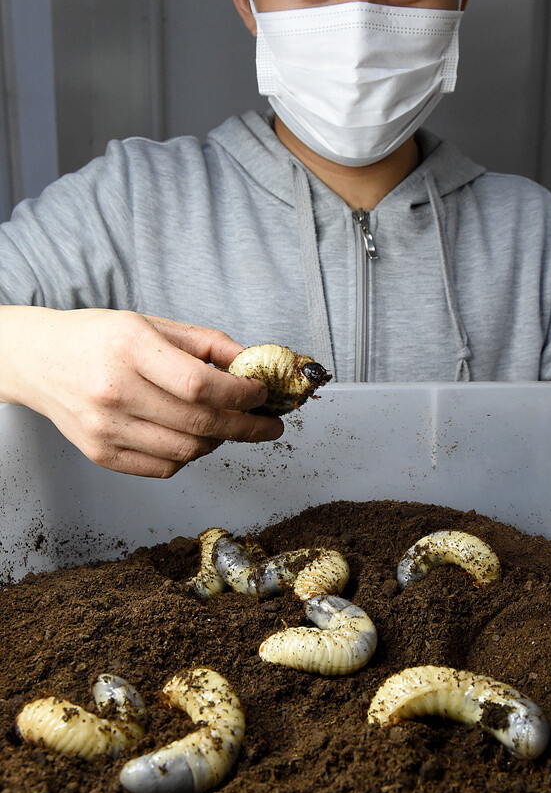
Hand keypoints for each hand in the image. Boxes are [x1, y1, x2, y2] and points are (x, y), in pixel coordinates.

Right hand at [1, 307, 282, 476]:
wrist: (39, 359)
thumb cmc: (98, 338)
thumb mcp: (152, 324)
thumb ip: (207, 344)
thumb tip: (255, 366)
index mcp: (129, 348)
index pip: (200, 385)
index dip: (242, 395)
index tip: (262, 394)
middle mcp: (114, 391)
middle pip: (200, 423)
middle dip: (247, 427)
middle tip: (270, 425)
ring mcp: (105, 428)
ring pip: (187, 452)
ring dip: (219, 442)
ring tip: (228, 426)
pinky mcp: (101, 454)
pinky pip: (164, 468)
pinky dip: (189, 457)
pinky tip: (193, 437)